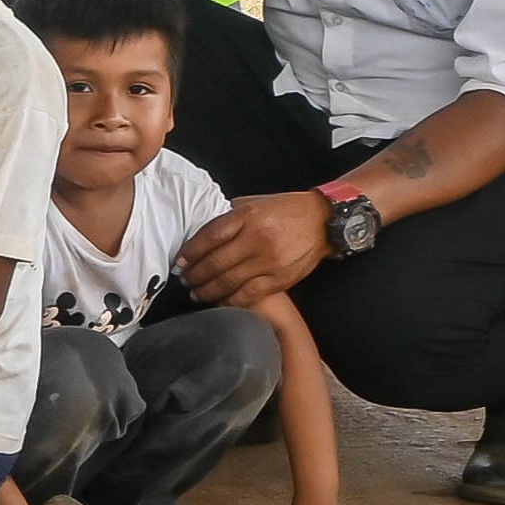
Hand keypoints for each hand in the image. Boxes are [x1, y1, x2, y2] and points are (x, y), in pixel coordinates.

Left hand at [177, 192, 330, 308]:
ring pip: (230, 281)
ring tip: (197, 293)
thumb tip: (204, 231)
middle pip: (217, 262)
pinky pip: (250, 294)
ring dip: (208, 290)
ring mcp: (269, 261)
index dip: (191, 251)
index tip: (180, 261)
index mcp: (248, 216)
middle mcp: (257, 238)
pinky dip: (231, 300)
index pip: (211, 236)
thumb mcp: (256, 203)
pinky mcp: (280, 278)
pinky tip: (221, 301)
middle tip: (185, 279)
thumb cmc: (287, 210)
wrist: (324, 222)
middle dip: (196, 274)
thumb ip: (231, 215)